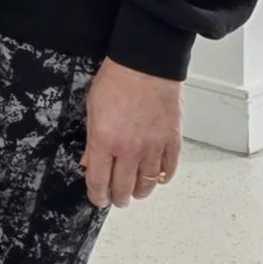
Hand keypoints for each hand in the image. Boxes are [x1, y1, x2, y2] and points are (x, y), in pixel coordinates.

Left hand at [82, 60, 180, 205]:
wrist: (146, 63)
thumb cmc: (117, 78)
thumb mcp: (92, 108)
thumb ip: (91, 139)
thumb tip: (90, 161)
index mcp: (104, 141)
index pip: (98, 181)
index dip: (97, 195)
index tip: (98, 200)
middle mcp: (129, 149)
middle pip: (123, 188)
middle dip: (118, 198)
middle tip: (117, 200)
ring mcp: (153, 147)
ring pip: (148, 183)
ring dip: (140, 191)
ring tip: (136, 192)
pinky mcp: (172, 141)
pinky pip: (168, 169)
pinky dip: (163, 177)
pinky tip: (158, 178)